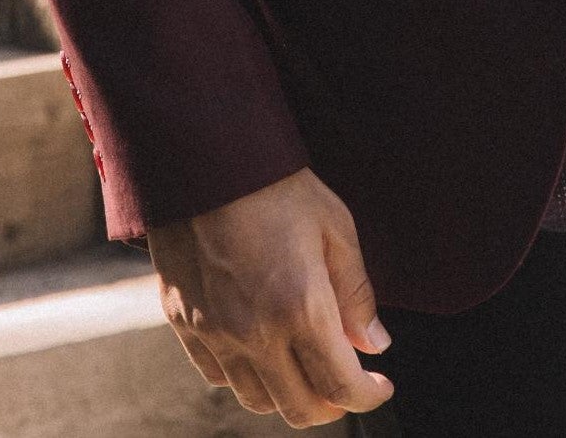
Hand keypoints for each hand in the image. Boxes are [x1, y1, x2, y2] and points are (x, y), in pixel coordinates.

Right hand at [147, 167, 393, 424]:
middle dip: (332, 403)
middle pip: (300, 408)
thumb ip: (356, 292)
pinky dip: (248, 379)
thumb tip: (375, 344)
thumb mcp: (335, 227)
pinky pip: (220, 378)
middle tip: (348, 381)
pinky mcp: (184, 325)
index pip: (340, 386)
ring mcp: (215, 334)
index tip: (380, 385)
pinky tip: (263, 352)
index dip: (368, 395)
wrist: (204, 158)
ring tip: (306, 366)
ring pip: (258, 401)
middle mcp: (255, 333)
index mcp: (300, 308)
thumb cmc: (277, 185)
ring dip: (290, 395)